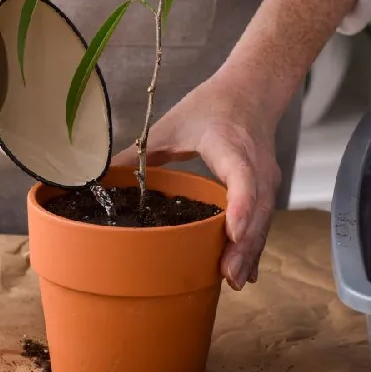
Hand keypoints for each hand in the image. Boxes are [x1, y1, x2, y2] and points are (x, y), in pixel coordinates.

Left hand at [111, 76, 281, 290]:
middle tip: (227, 275)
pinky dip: (254, 246)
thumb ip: (139, 152)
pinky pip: (263, 220)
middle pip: (256, 208)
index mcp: (230, 145)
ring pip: (263, 219)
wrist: (252, 91)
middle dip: (244, 243)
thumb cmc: (212, 106)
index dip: (240, 206)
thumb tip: (103, 177)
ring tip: (234, 280)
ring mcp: (266, 178)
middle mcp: (254, 164)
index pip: (242, 178)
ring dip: (250, 251)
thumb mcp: (171, 124)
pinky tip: (245, 272)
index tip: (233, 233)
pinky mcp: (267, 189)